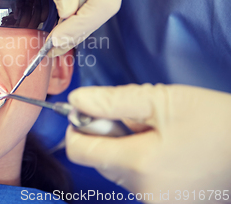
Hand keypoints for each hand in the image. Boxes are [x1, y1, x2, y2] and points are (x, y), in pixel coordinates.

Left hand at [38, 0, 146, 55]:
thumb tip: (66, 15)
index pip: (105, 1)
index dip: (81, 25)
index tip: (58, 41)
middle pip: (107, 4)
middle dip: (80, 28)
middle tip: (55, 47)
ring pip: (104, 0)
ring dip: (81, 20)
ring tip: (58, 39)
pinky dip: (84, 6)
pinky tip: (68, 19)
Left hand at [66, 84, 230, 202]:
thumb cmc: (216, 122)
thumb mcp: (162, 100)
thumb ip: (112, 101)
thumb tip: (77, 100)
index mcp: (138, 165)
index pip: (79, 151)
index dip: (77, 128)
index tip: (89, 113)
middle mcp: (144, 192)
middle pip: (99, 160)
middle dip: (107, 135)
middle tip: (137, 119)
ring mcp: (157, 202)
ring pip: (118, 170)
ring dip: (126, 148)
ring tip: (158, 134)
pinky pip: (138, 181)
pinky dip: (142, 163)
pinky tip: (167, 150)